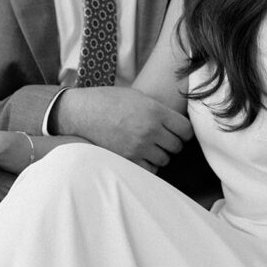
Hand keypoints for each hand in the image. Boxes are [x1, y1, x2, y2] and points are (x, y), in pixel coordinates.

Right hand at [50, 87, 192, 172]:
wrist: (80, 112)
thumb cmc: (108, 100)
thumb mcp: (138, 96)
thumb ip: (158, 110)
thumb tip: (176, 122)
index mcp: (155, 111)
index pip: (186, 129)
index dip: (184, 132)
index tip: (180, 132)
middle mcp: (149, 130)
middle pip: (176, 146)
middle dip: (172, 143)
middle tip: (163, 139)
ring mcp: (138, 147)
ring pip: (164, 159)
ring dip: (160, 154)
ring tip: (150, 147)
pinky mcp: (126, 159)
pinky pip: (150, 170)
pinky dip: (148, 165)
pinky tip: (142, 156)